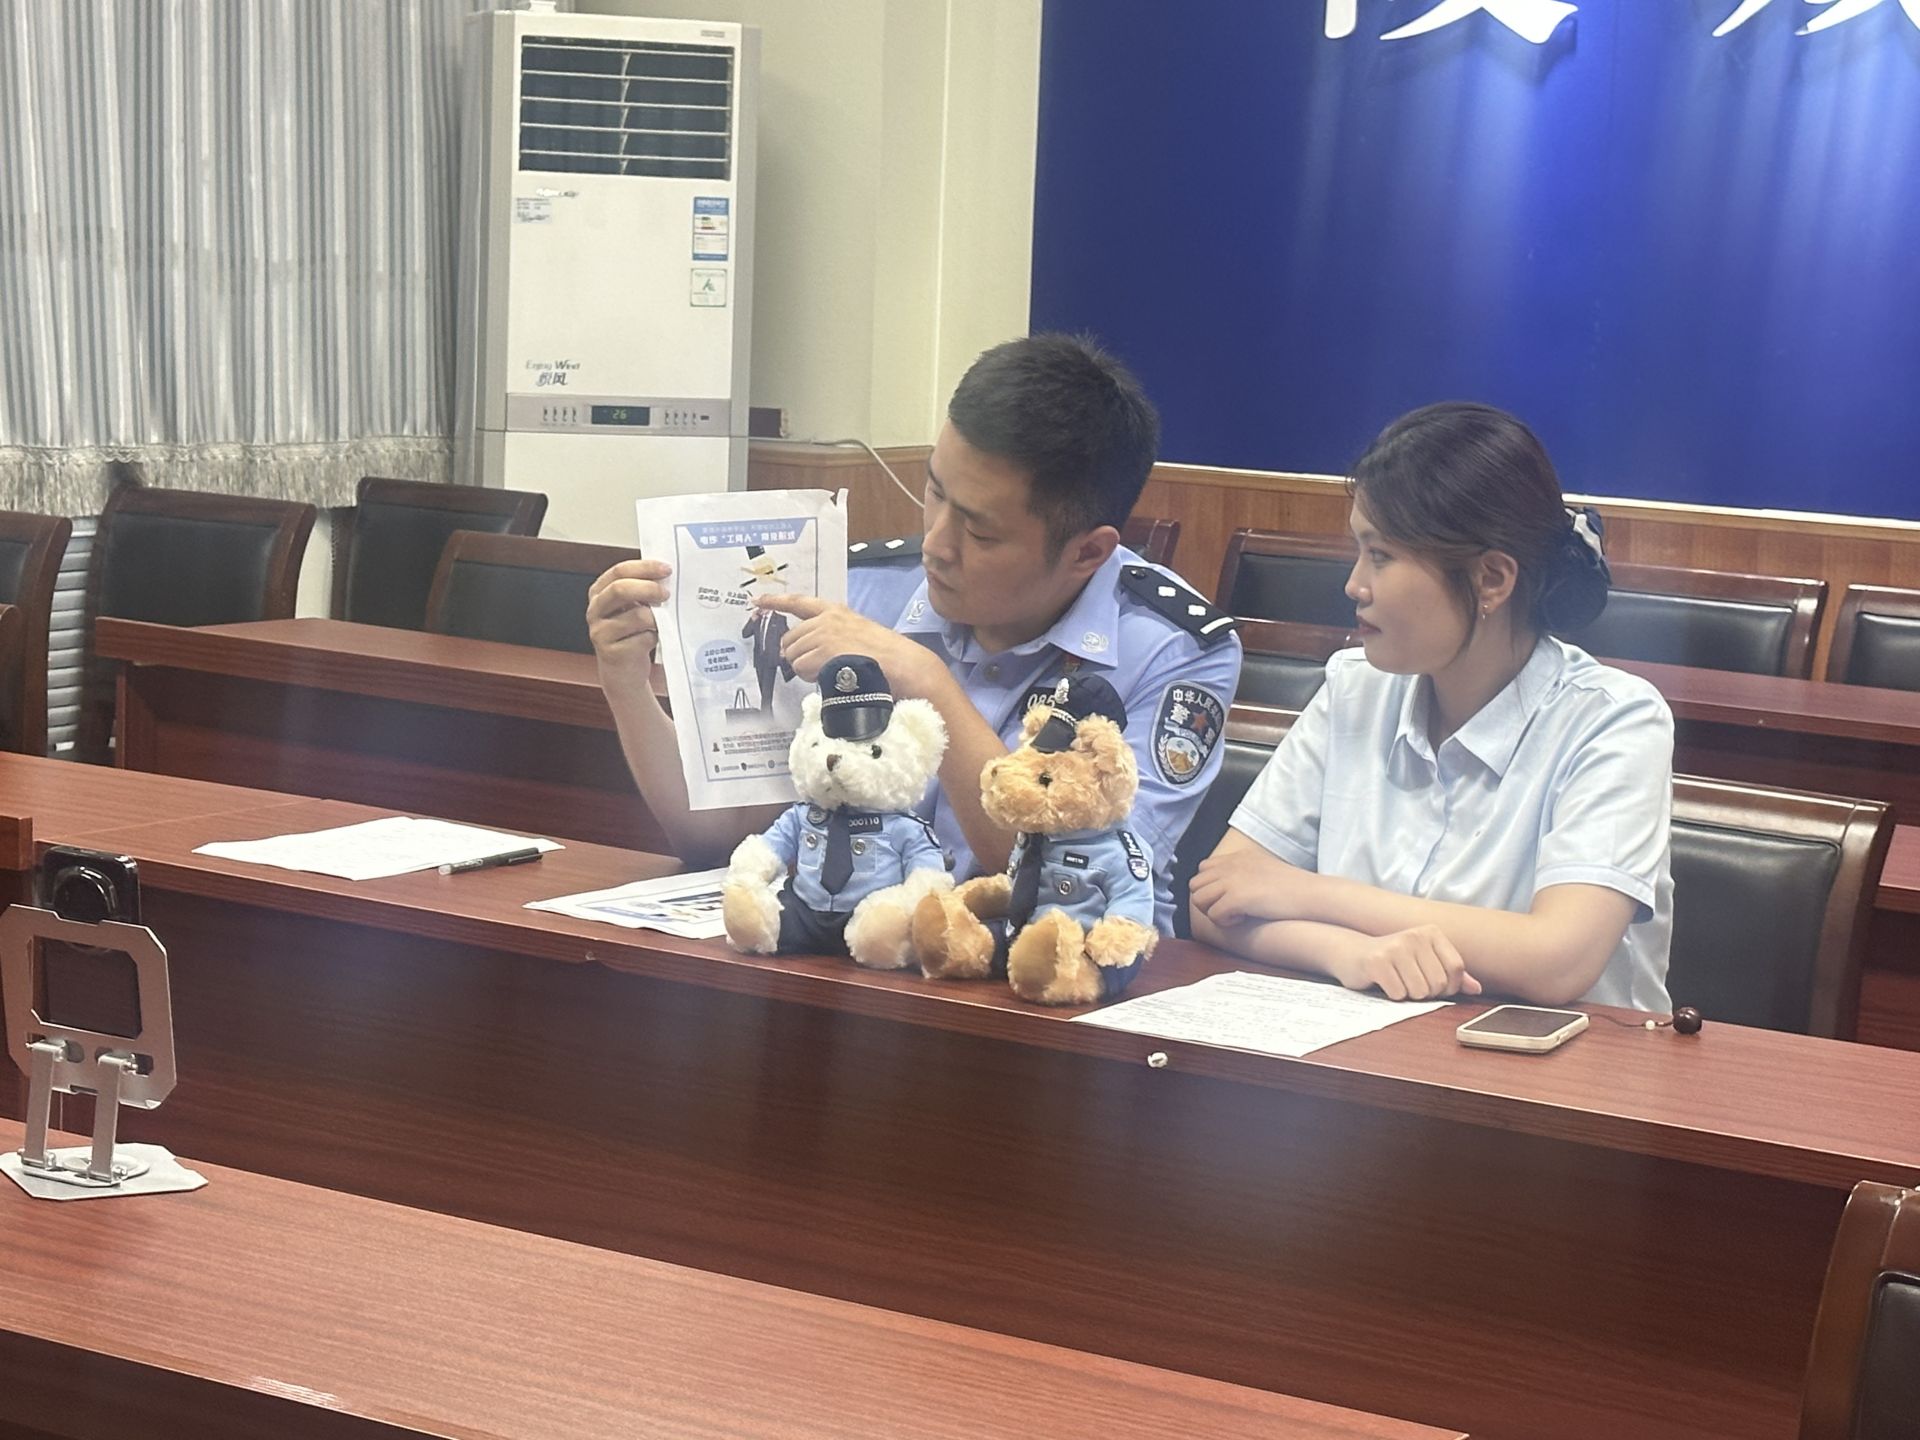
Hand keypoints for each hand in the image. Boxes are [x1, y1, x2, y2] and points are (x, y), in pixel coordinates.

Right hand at [586, 559, 669, 692]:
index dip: (644, 568)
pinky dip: (654, 638)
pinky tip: (653, 640)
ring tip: (661, 623)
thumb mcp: (632, 608)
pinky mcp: (611, 652)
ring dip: (656, 618)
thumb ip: (641, 591)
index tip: (666, 569)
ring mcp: (600, 632)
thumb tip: (665, 576)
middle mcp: (595, 610)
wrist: (623, 672)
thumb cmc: (631, 635)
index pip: (619, 571)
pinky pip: (642, 639)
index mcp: (599, 592)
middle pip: (620, 589)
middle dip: (648, 588)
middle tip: (667, 593)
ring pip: (636, 616)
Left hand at [758, 594, 941, 695]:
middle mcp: (825, 619)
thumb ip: (829, 636)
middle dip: (797, 655)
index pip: (798, 603)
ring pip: (793, 656)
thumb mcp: (855, 634)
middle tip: (817, 667)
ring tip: (830, 671)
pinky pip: (801, 668)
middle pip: (791, 638)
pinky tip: (829, 675)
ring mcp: (823, 634)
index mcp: (834, 611)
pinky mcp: (823, 650)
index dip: (775, 602)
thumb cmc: (883, 655)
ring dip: (805, 668)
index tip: (757, 601)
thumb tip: (800, 654)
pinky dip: (810, 676)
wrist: (900, 664)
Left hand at [1190, 846, 1311, 926]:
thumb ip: (1246, 874)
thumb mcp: (1266, 870)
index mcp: (1239, 857)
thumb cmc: (1296, 888)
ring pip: (1199, 899)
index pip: (1203, 868)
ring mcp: (1232, 880)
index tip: (1227, 898)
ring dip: (1213, 911)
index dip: (1211, 887)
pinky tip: (1244, 919)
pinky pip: (1213, 914)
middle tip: (1229, 910)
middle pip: (1195, 884)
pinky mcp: (1236, 898)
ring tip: (1236, 915)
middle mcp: (1231, 865)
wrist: (1313, 895)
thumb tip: (1231, 891)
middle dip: (1208, 901)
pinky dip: (1225, 921)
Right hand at [1331, 925, 1481, 1001]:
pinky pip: (1399, 994)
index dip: (1449, 986)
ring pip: (1420, 991)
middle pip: (1439, 983)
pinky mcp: (1377, 962)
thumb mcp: (1423, 961)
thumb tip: (1476, 989)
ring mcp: (1395, 947)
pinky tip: (1383, 983)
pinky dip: (1392, 995)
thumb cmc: (1392, 960)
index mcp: (1431, 933)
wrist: (1351, 953)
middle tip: (1410, 983)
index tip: (1434, 986)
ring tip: (1397, 981)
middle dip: (1426, 992)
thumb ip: (1451, 974)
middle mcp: (1414, 936)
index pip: (1456, 969)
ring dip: (1409, 995)